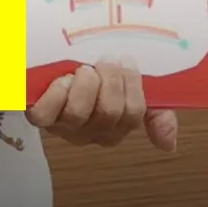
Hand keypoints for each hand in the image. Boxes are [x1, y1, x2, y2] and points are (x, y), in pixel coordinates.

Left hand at [26, 58, 178, 151]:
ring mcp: (63, 127)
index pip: (134, 113)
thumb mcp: (130, 91)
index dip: (132, 84)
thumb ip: (155, 114)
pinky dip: (56, 94)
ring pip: (78, 113)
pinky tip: (62, 80)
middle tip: (105, 61)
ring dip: (84, 85)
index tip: (125, 60)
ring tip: (83, 69)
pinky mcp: (40, 118)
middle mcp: (90, 133)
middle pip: (109, 112)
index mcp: (116, 127)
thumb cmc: (96, 79)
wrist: (53, 67)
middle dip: (110, 80)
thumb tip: (167, 146)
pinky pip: (46, 114)